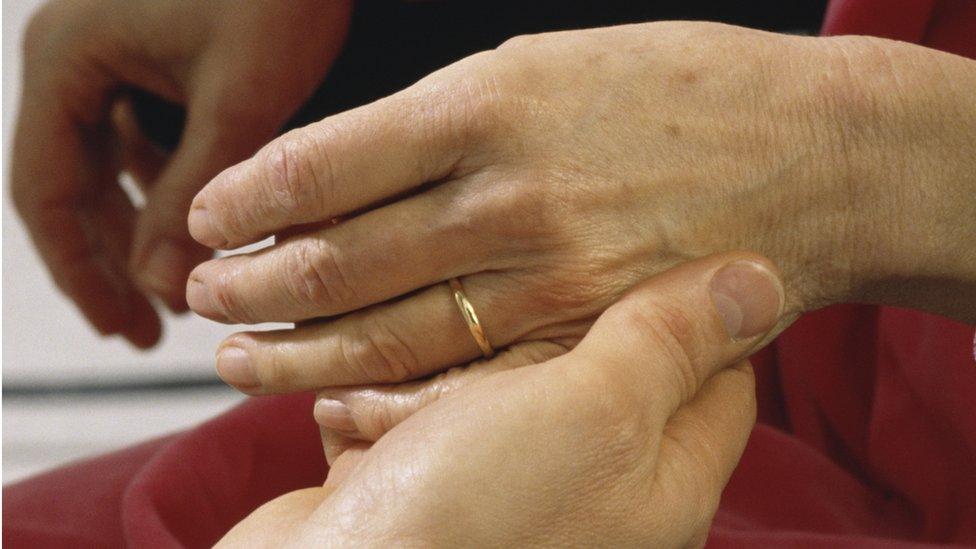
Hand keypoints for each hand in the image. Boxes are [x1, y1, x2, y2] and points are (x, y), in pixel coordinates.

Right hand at [12, 0, 350, 346]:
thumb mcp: (237, 98)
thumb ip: (193, 194)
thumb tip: (162, 285)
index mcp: (68, 60)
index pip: (48, 192)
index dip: (85, 271)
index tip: (124, 327)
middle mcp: (77, 56)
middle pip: (75, 182)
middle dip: (116, 255)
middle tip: (156, 325)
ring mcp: (116, 51)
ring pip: (115, 163)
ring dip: (147, 224)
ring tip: (188, 283)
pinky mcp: (157, 51)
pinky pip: (149, 133)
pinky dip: (173, 183)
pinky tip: (208, 220)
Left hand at [187, 21, 975, 391]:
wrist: (814, 159)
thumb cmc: (682, 94)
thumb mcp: (547, 63)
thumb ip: (442, 120)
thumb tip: (340, 167)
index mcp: (490, 105)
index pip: (323, 163)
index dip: (247, 196)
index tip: (209, 215)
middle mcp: (507, 196)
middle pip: (336, 259)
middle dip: (249, 284)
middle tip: (203, 294)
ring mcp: (547, 278)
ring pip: (383, 330)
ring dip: (293, 349)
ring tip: (238, 354)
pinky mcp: (583, 337)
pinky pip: (459, 375)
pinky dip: (382, 387)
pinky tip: (333, 392)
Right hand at [217, 252, 783, 545]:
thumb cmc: (472, 518)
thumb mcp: (592, 412)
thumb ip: (668, 342)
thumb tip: (761, 278)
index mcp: (659, 485)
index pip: (715, 374)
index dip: (684, 304)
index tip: (633, 243)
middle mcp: (590, 494)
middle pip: (592, 369)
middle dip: (538, 323)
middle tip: (504, 278)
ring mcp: (502, 493)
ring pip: (493, 384)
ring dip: (448, 360)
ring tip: (413, 346)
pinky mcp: (421, 489)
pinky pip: (420, 417)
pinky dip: (389, 402)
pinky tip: (357, 399)